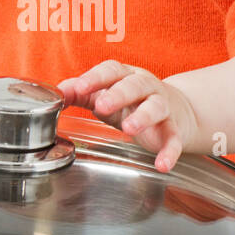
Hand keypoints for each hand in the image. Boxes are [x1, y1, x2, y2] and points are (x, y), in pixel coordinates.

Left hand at [56, 61, 198, 172]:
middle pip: (135, 85)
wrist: (177, 109)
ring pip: (156, 107)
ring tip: (129, 129)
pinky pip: (174, 138)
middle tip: (102, 106)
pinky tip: (162, 164)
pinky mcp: (174, 128)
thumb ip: (80, 93)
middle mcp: (146, 86)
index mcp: (125, 75)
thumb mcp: (105, 94)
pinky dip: (170, 151)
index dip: (95, 78)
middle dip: (118, 95)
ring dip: (143, 116)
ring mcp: (162, 106)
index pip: (111, 70)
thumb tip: (56, 93)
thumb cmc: (132, 101)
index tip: (79, 88)